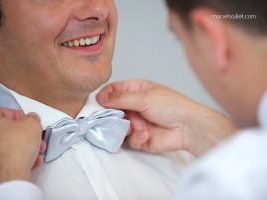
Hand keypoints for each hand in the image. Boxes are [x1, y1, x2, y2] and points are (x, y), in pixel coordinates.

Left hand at [0, 107, 45, 186]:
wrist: (11, 174)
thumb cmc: (15, 148)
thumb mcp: (32, 123)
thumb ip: (32, 118)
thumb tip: (31, 120)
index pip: (0, 111)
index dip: (16, 114)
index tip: (24, 119)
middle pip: (3, 130)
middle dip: (22, 133)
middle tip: (32, 135)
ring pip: (5, 145)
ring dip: (22, 146)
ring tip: (36, 150)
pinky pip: (5, 158)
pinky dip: (17, 158)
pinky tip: (31, 160)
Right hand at [97, 80, 236, 155]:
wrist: (188, 128)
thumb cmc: (172, 106)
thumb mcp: (145, 97)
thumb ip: (121, 98)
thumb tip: (100, 97)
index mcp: (136, 90)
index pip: (113, 91)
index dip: (104, 97)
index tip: (98, 103)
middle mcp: (134, 106)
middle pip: (113, 110)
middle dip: (115, 116)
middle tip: (119, 118)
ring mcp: (136, 122)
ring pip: (119, 126)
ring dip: (128, 128)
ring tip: (140, 127)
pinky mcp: (139, 137)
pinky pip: (128, 139)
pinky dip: (136, 137)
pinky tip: (147, 135)